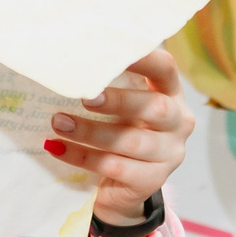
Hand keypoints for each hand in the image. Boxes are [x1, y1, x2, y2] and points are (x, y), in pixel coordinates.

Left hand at [46, 49, 193, 236]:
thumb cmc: (118, 132)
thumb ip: (105, 84)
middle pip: (155, 108)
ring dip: (91, 132)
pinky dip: (83, 157)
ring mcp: (168, 155)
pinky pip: (115, 167)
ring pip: (132, 141)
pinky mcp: (151, 181)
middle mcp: (177, 123)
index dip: (143, 58)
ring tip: (59, 123)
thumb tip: (63, 63)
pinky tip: (58, 148)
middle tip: (84, 97)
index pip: (165, 68)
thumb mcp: (118, 105)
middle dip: (118, 101)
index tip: (111, 49)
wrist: (120, 186)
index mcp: (170, 94)